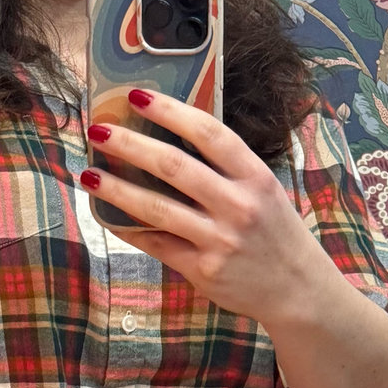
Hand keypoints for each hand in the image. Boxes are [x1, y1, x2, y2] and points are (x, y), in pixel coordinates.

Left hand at [81, 88, 326, 326]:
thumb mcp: (263, 189)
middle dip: (130, 145)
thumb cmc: (275, 231)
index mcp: (255, 176)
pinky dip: (127, 228)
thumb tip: (166, 135)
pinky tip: (105, 215)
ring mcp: (220, 239)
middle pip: (174, 166)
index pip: (209, 133)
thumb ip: (225, 167)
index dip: (170, 111)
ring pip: (156, 208)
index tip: (136, 95)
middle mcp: (238, 205)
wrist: (300, 291)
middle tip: (98, 130)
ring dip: (116, 189)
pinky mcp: (204, 269)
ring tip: (87, 174)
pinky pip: (156, 243)